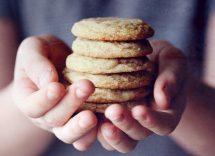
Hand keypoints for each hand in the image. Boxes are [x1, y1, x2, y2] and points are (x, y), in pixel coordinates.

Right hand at [13, 35, 97, 150]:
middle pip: (54, 119)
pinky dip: (95, 132)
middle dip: (70, 104)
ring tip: (92, 117)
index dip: (44, 100)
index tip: (58, 87)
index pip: (32, 106)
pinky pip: (86, 135)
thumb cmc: (45, 53)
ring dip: (81, 127)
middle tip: (86, 86)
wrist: (61, 60)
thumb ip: (36, 64)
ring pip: (69, 134)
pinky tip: (106, 123)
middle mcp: (44, 115)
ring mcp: (63, 121)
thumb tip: (50, 83)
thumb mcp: (34, 49)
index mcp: (28, 99)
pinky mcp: (81, 121)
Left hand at [97, 40, 187, 152]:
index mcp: (165, 113)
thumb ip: (172, 78)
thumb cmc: (163, 60)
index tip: (139, 110)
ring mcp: (127, 121)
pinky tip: (86, 116)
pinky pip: (103, 131)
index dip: (152, 121)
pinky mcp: (110, 117)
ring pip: (120, 140)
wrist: (147, 60)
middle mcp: (145, 122)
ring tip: (100, 123)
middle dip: (126, 125)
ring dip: (111, 135)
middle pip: (138, 135)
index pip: (163, 125)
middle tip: (113, 111)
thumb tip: (163, 100)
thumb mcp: (173, 62)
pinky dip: (95, 130)